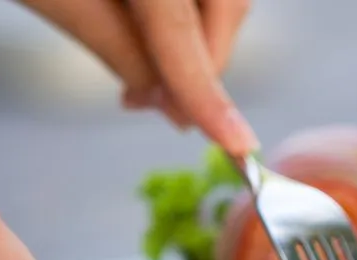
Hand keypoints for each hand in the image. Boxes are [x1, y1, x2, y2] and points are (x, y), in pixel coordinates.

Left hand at [22, 0, 258, 154]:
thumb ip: (117, 50)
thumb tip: (162, 102)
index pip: (183, 34)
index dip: (208, 96)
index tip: (239, 148)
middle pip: (225, 8)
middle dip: (201, 64)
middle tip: (160, 108)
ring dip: (198, 37)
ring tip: (146, 69)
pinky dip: (190, 7)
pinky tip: (154, 26)